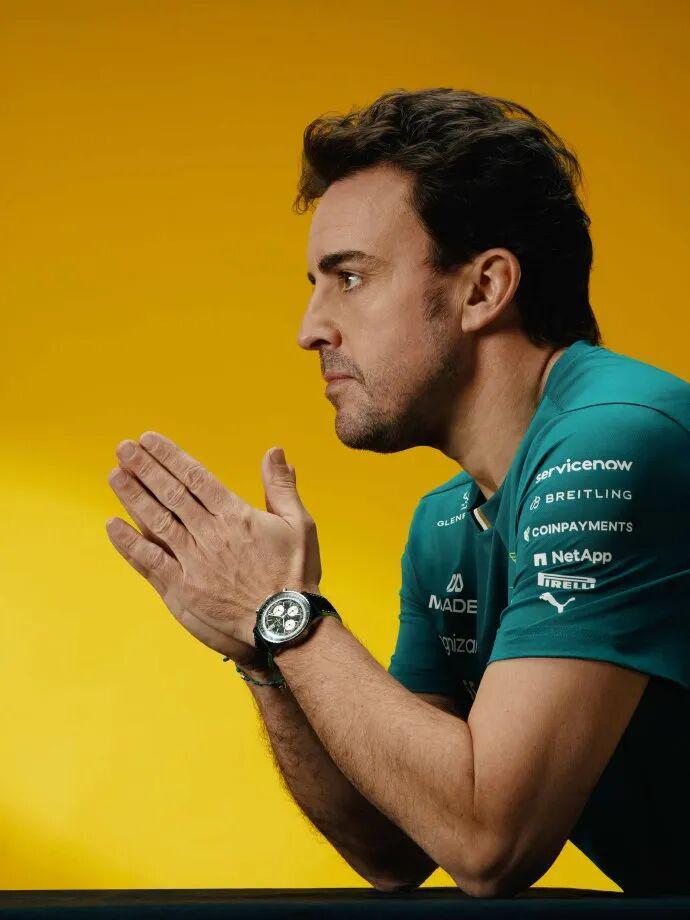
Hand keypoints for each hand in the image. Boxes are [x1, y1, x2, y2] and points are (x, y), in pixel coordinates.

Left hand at [105, 432, 321, 656]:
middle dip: (144, 468)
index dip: (169, 456)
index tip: (149, 440)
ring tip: (115, 475)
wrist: (286, 625)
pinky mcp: (183, 589)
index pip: (196, 477)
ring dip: (132, 497)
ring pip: (156, 521)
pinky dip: (129, 543)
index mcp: (236, 516)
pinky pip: (150, 561)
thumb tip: (275, 452)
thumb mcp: (299, 524)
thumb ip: (281, 487)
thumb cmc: (296, 574)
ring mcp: (193, 562)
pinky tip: (112, 525)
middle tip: (124, 448)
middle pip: (171, 494)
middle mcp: (210, 534)